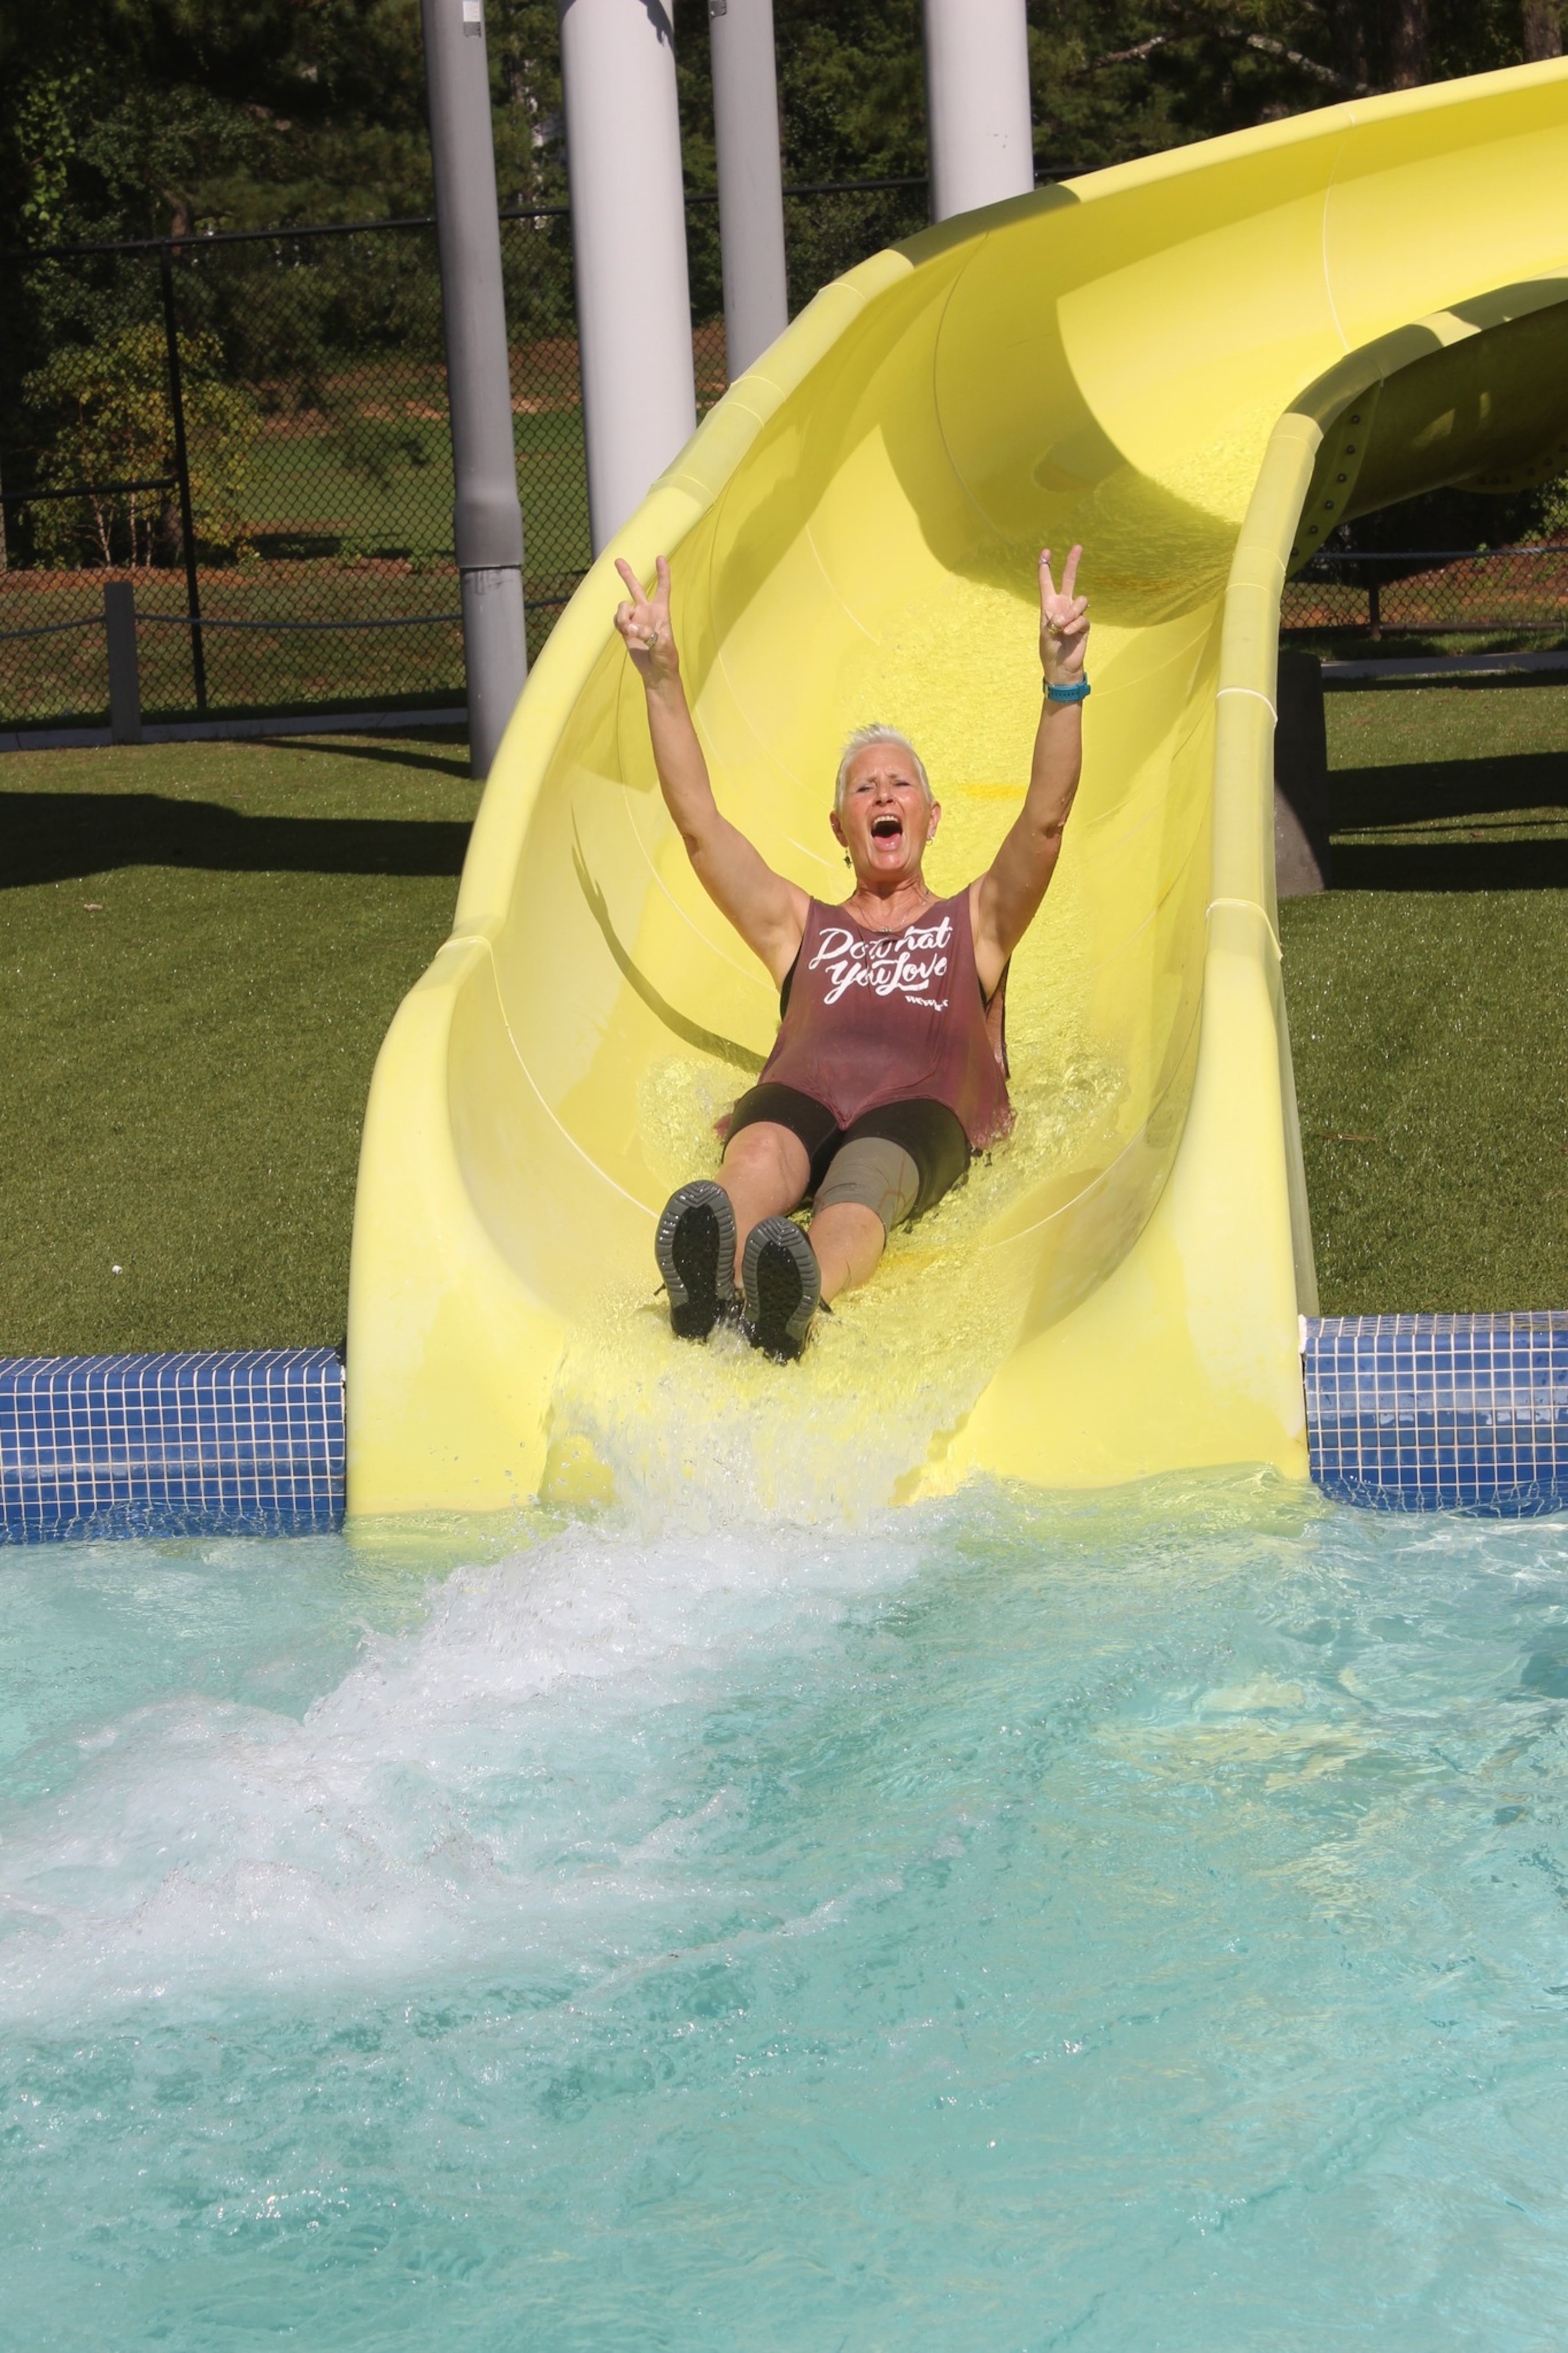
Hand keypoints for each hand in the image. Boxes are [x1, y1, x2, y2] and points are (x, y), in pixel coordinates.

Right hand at [614, 554, 678, 684]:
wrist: (656, 673)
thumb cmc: (666, 658)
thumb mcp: (662, 645)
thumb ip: (648, 634)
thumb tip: (631, 627)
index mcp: (661, 612)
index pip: (663, 588)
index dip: (662, 573)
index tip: (660, 558)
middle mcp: (647, 612)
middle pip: (636, 588)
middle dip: (626, 575)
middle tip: (618, 560)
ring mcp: (636, 621)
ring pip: (623, 606)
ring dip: (623, 615)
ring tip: (628, 630)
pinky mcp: (626, 630)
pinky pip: (617, 619)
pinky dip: (619, 623)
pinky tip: (625, 632)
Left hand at [1038, 545, 1088, 685]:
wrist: (1061, 667)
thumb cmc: (1049, 650)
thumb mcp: (1045, 632)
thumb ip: (1054, 619)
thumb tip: (1066, 614)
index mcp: (1049, 605)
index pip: (1047, 583)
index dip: (1045, 568)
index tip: (1045, 552)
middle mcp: (1063, 606)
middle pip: (1069, 580)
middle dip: (1072, 563)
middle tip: (1077, 546)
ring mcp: (1075, 614)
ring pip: (1079, 601)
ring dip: (1070, 614)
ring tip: (1062, 627)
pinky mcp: (1084, 625)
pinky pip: (1083, 618)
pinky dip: (1074, 625)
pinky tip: (1068, 634)